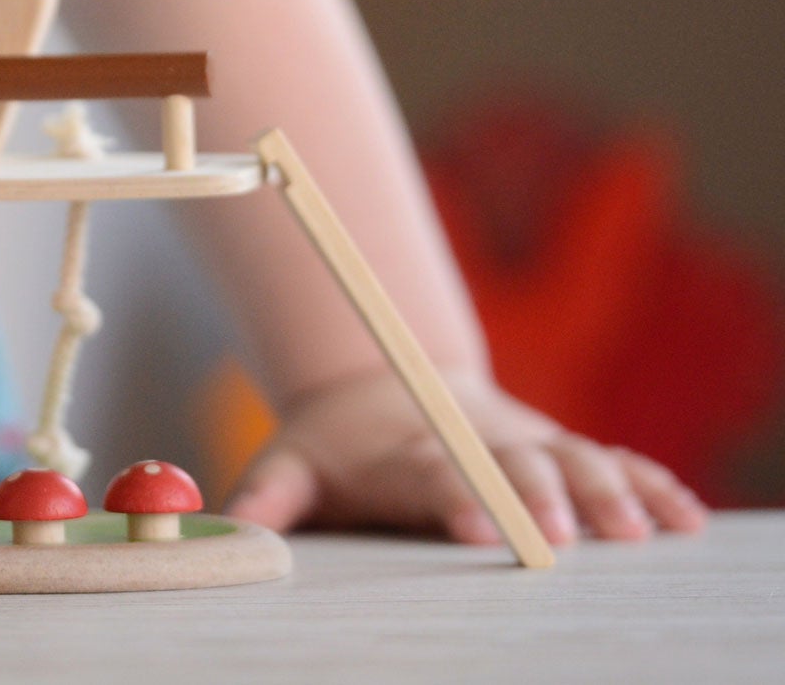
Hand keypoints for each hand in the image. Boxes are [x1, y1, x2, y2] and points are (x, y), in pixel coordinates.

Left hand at [225, 366, 707, 545]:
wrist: (385, 379)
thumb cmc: (337, 450)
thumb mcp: (290, 464)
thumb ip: (268, 497)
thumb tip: (231, 530)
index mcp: (408, 451)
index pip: (429, 470)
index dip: (451, 494)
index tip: (470, 525)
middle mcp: (474, 441)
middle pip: (512, 464)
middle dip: (537, 497)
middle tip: (560, 536)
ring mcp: (523, 441)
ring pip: (572, 457)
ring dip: (607, 492)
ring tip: (638, 533)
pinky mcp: (558, 448)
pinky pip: (613, 460)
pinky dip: (649, 485)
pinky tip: (684, 518)